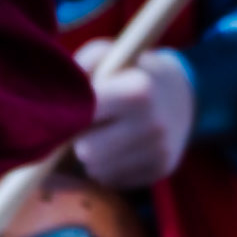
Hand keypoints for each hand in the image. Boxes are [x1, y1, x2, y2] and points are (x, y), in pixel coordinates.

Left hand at [72, 40, 196, 189]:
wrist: (180, 95)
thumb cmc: (131, 72)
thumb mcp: (109, 55)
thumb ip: (80, 69)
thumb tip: (56, 104)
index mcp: (140, 90)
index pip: (85, 114)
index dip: (72, 113)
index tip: (73, 108)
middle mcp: (153, 124)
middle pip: (87, 151)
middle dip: (81, 139)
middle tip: (89, 125)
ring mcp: (160, 151)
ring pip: (97, 170)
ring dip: (92, 155)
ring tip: (104, 135)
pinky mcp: (161, 170)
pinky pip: (113, 180)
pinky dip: (108, 167)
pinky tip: (119, 149)